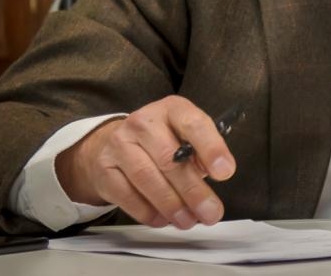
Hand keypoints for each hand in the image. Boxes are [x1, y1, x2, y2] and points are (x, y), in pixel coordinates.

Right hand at [56, 96, 235, 229]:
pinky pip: (127, 196)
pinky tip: (164, 220)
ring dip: (172, 205)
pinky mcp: (105, 169)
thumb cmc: (160, 141)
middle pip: (169, 158)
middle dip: (194, 190)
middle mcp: (143, 123)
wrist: (111, 143)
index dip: (211, 148)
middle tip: (211, 213)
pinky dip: (148, 212)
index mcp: (171, 109)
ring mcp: (119, 144)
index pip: (193, 124)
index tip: (225, 172)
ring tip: (188, 221)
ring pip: (147, 178)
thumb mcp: (184, 136)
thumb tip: (212, 176)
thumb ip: (200, 153)